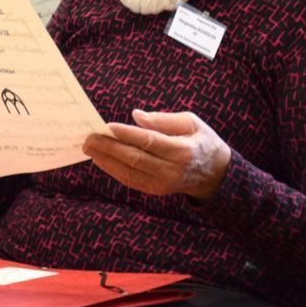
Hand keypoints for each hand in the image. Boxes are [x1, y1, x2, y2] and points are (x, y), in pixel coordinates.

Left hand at [83, 110, 231, 200]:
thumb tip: (135, 116)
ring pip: (129, 172)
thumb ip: (163, 119)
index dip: (128, 134)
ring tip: (89, 148)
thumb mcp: (191, 122)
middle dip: (110, 148)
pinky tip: (101, 159)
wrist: (215, 173)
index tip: (108, 126)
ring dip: (106, 160)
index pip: (150, 142)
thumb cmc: (202, 141)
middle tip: (89, 138)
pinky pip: (131, 180)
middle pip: (135, 158)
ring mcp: (163, 183)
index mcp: (183, 150)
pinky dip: (113, 170)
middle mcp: (172, 170)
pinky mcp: (156, 190)